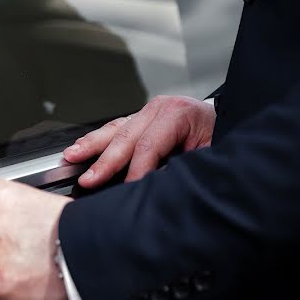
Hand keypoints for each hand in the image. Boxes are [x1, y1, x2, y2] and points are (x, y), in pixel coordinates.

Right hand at [64, 95, 215, 188]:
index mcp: (178, 113)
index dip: (136, 170)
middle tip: (89, 178)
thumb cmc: (221, 138)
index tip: (126, 190)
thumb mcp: (210, 155)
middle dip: (104, 160)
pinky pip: (116, 129)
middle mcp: (159, 109)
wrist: (228, 122)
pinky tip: (82, 147)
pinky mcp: (141, 119)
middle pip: (126, 136)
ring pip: (114, 129)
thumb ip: (183, 166)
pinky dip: (97, 139)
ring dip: (91, 144)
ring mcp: (148, 112)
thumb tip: (157, 184)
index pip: (149, 145)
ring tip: (71, 155)